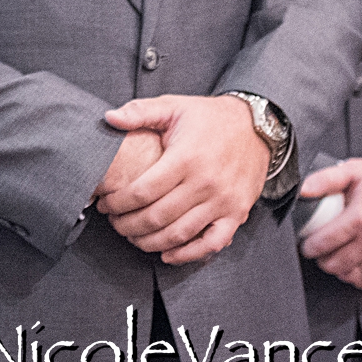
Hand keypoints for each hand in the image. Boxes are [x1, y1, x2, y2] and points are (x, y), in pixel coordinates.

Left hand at [96, 95, 267, 264]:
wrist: (256, 126)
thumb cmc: (208, 117)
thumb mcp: (173, 106)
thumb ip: (139, 112)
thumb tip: (108, 118)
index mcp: (186, 157)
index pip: (143, 191)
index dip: (118, 202)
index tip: (104, 204)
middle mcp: (206, 183)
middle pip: (158, 217)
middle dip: (128, 225)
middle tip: (114, 223)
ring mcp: (224, 201)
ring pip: (180, 234)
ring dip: (150, 242)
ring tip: (132, 237)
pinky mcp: (237, 213)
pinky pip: (212, 244)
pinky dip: (188, 254)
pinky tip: (167, 254)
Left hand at [298, 153, 361, 291]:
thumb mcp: (354, 169)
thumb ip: (325, 180)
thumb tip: (302, 190)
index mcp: (361, 216)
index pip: (326, 242)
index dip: (310, 247)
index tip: (307, 247)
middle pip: (340, 263)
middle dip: (325, 262)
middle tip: (321, 256)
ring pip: (360, 276)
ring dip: (345, 273)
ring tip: (338, 265)